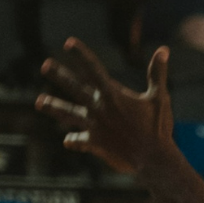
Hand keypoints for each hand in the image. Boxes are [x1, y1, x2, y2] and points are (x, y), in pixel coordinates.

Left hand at [38, 40, 172, 175]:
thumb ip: (158, 73)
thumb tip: (164, 50)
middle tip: (45, 65)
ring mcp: (94, 126)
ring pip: (69, 114)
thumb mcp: (159, 97)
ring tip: (39, 102)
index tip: (68, 43)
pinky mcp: (95, 144)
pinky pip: (80, 141)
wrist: (153, 159)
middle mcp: (99, 108)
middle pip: (75, 88)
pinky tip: (67, 140)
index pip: (94, 69)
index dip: (81, 55)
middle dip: (59, 75)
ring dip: (54, 107)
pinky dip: (74, 140)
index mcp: (113, 95)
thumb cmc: (158, 127)